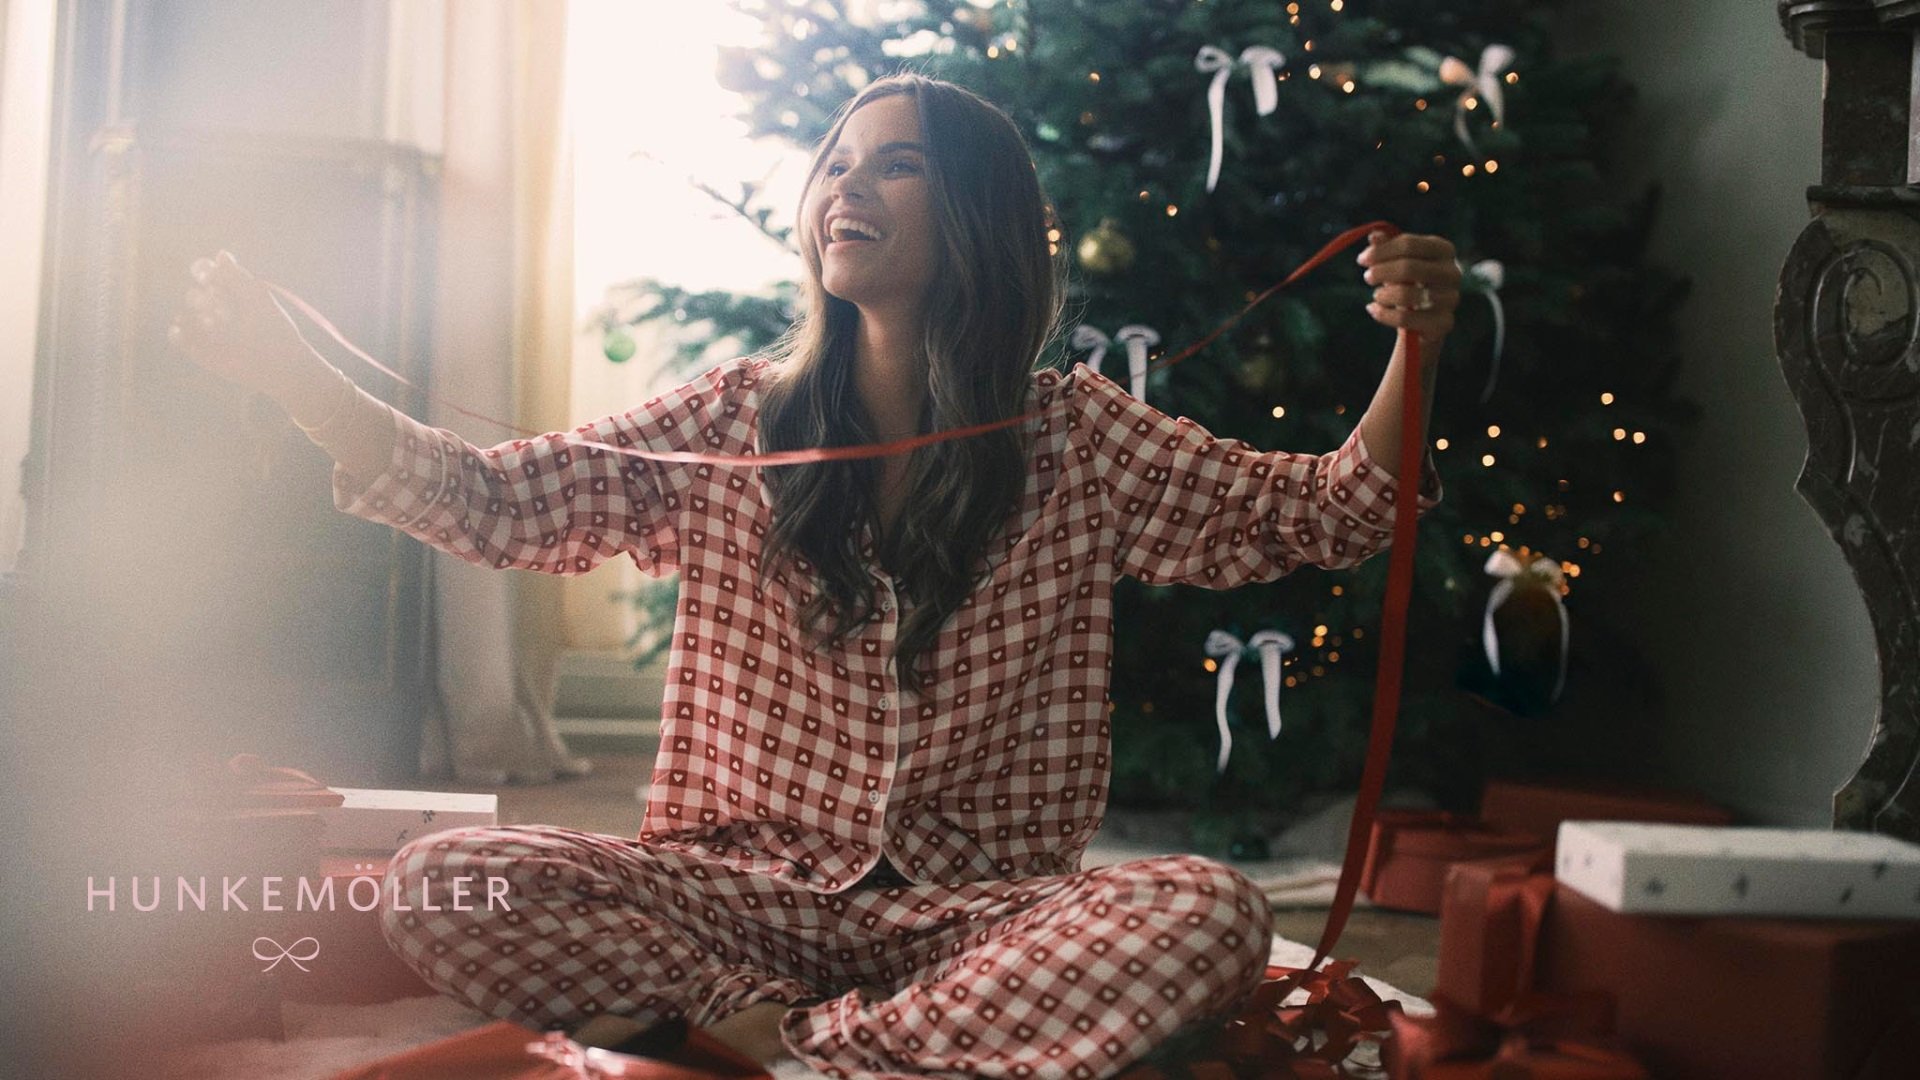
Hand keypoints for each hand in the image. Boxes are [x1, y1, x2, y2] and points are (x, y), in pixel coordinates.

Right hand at [168, 250, 316, 400]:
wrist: (281, 364)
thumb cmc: (276, 329)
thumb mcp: (258, 298)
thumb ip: (239, 277)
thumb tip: (220, 253)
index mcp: (232, 295)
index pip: (207, 274)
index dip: (203, 272)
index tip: (209, 278)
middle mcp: (217, 312)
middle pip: (196, 294)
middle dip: (206, 299)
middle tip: (225, 310)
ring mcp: (208, 332)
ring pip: (184, 313)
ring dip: (196, 315)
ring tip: (214, 324)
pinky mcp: (201, 352)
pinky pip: (177, 337)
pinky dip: (177, 332)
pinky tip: (183, 330)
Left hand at [1359, 230, 1459, 349]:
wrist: (1424, 318)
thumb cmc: (1410, 282)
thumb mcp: (1398, 262)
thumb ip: (1387, 247)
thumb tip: (1374, 236)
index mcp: (1443, 249)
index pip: (1409, 244)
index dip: (1381, 251)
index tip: (1362, 259)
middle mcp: (1452, 272)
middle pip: (1409, 267)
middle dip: (1381, 272)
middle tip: (1367, 277)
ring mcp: (1451, 299)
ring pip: (1406, 295)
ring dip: (1383, 295)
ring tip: (1376, 295)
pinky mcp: (1443, 323)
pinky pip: (1405, 319)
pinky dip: (1383, 314)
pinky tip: (1374, 310)